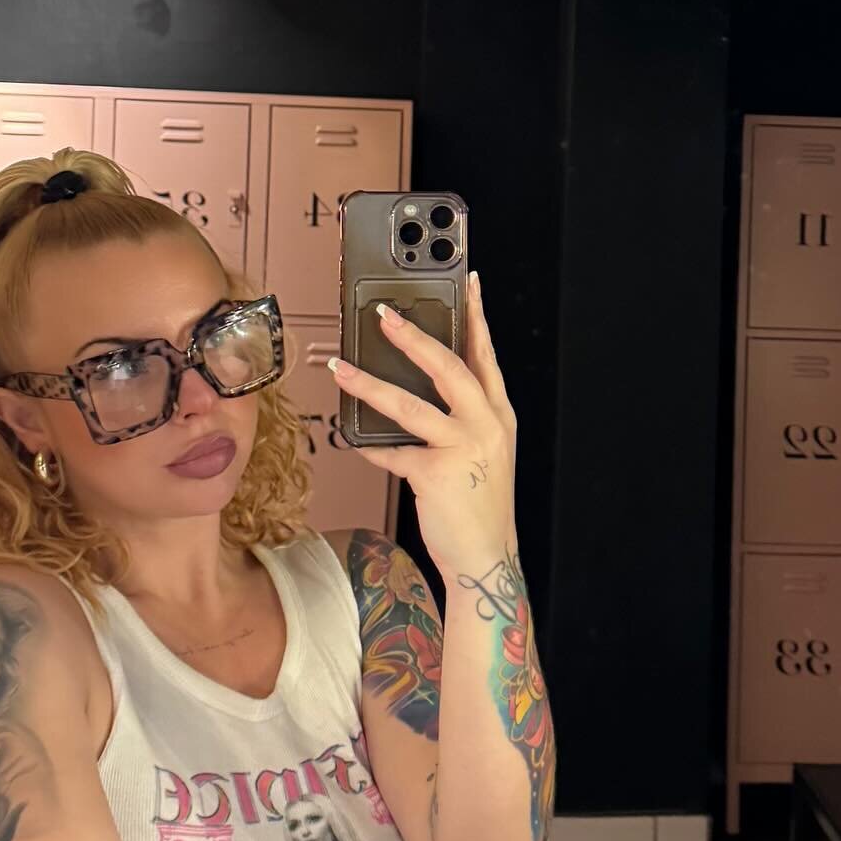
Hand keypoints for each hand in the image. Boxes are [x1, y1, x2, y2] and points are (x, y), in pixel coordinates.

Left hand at [329, 271, 517, 579]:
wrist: (486, 557)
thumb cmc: (479, 507)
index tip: (469, 283)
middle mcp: (485, 427)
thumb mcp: (482, 454)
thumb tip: (418, 390)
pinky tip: (352, 440)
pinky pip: (392, 452)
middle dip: (413, 337)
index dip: (477, 317)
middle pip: (448, 367)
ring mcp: (462, 449)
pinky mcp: (435, 474)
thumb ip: (461, 420)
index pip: (486, 356)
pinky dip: (370, 448)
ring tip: (341, 368)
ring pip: (410, 405)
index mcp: (498, 417)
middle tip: (384, 315)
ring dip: (370, 384)